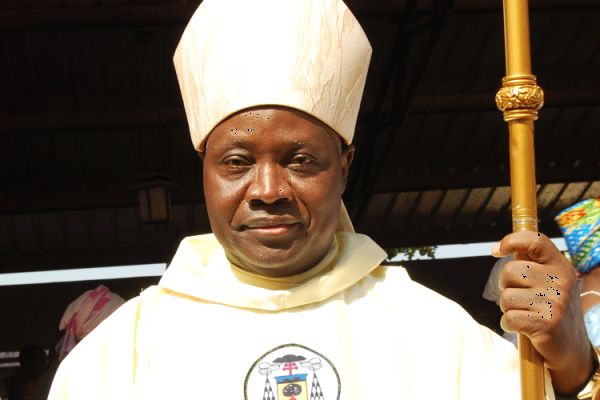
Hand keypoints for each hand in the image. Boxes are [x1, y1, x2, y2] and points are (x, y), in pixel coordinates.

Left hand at [493, 231, 594, 394]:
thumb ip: (532, 264)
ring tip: (526, 313)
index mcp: (561, 266)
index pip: (535, 241)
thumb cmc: (552, 309)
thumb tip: (497, 248)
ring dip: (508, 308)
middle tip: (520, 297)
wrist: (572, 348)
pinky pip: (508, 318)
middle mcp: (560, 281)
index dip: (511, 241)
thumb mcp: (551, 281)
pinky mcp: (546, 324)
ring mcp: (554, 303)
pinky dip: (510, 324)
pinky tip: (525, 327)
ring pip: (505, 297)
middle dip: (506, 285)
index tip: (497, 250)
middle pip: (509, 271)